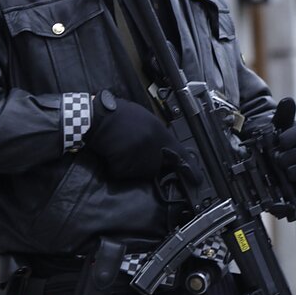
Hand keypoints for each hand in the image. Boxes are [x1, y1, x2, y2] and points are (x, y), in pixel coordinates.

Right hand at [85, 91, 199, 183]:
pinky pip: (124, 173)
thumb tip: (165, 149)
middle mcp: (154, 148)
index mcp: (160, 134)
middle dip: (149, 161)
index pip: (180, 155)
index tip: (197, 180)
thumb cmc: (119, 114)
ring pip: (141, 171)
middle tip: (133, 146)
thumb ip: (157, 135)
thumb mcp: (146, 119)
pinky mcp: (125, 168)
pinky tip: (113, 153)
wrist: (98, 117)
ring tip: (122, 147)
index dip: (190, 168)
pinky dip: (118, 168)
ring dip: (133, 165)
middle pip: (157, 166)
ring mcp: (140, 159)